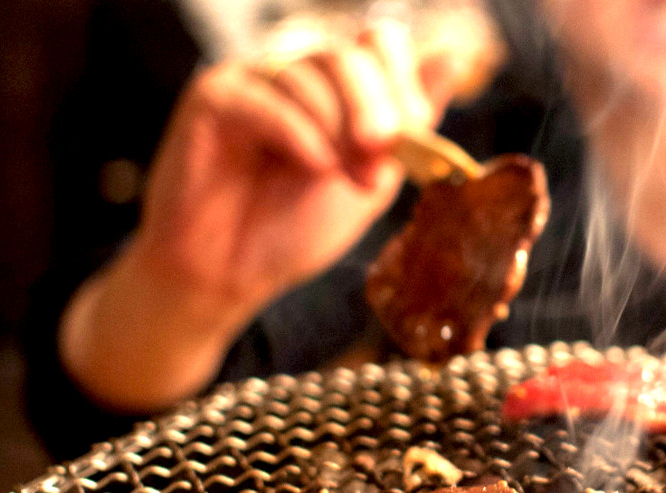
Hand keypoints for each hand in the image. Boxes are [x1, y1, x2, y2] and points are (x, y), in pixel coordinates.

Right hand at [60, 23, 458, 410]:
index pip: (380, 44)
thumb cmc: (293, 230)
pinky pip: (266, 97)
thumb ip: (410, 123)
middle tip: (376, 157)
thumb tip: (451, 58)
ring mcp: (253, 79)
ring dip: (335, 127)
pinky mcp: (213, 96)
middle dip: (373, 109)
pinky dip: (298, 132)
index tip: (405, 141)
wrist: (230, 275)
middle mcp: (295, 72)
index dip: (401, 86)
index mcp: (336, 87)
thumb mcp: (373, 178)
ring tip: (337, 176)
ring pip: (309, 72)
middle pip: (348, 54)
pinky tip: (313, 166)